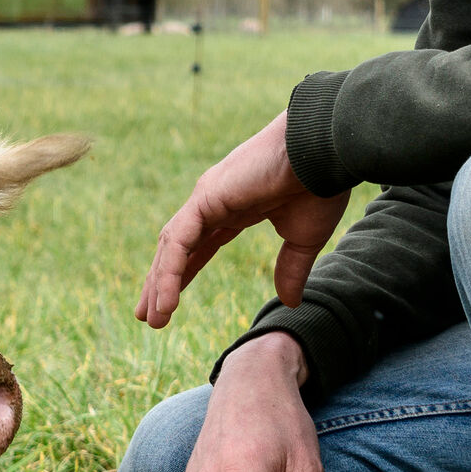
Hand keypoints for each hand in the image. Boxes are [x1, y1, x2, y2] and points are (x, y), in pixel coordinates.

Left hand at [134, 111, 348, 329]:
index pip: (199, 247)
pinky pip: (179, 241)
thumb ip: (291, 269)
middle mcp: (213, 201)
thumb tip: (290, 302)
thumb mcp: (303, 238)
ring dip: (159, 282)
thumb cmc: (319, 185)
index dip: (182, 274)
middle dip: (160, 281)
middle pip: (177, 248)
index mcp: (235, 208)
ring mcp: (207, 198)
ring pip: (172, 246)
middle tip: (147, 315)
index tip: (169, 304)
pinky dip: (169, 271)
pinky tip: (165, 300)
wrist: (324, 153)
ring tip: (151, 318)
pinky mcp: (206, 198)